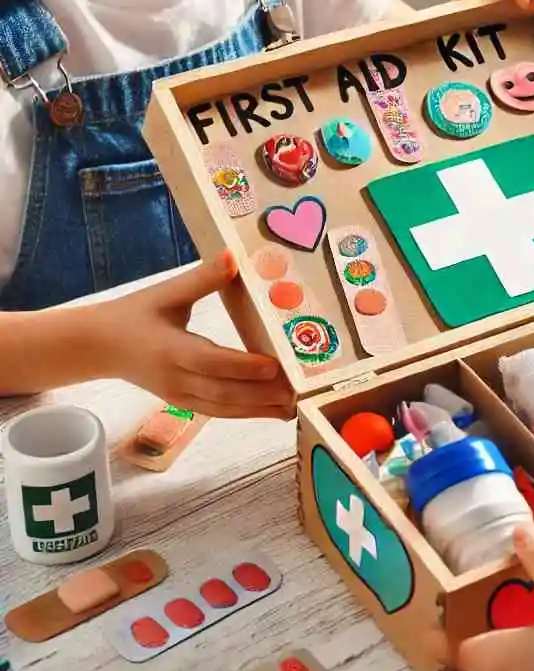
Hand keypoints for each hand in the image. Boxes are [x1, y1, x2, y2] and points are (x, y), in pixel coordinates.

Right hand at [91, 251, 295, 418]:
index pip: (210, 361)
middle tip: (298, 391)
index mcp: (170, 349)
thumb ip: (202, 278)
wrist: (98, 346)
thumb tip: (233, 256)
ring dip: (259, 409)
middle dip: (262, 394)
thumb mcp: (165, 293)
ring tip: (293, 407)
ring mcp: (179, 395)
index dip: (241, 366)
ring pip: (223, 408)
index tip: (273, 365)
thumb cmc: (134, 315)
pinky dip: (246, 413)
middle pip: (223, 392)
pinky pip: (218, 412)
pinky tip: (273, 411)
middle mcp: (176, 378)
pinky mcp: (182, 403)